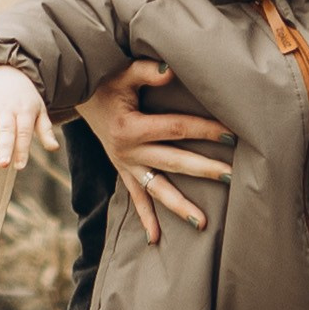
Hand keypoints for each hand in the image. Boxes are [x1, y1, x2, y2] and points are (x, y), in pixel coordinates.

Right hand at [0, 67, 58, 169]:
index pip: (24, 132)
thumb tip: (54, 148)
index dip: (22, 149)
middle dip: (4, 147)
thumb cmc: (26, 99)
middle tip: (3, 164)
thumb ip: (45, 129)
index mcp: (24, 111)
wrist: (7, 74)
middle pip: (5, 130)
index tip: (20, 166)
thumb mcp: (40, 110)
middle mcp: (6, 111)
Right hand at [78, 58, 231, 246]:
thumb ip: (146, 71)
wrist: (75, 98)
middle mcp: (128, 152)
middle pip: (174, 162)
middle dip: (205, 170)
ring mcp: (126, 165)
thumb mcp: (122, 72)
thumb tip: (171, 70)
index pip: (177, 129)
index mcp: (131, 128)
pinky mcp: (123, 171)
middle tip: (233, 177)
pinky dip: (145, 218)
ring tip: (202, 223)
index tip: (232, 134)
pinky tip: (156, 239)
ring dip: (179, 206)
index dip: (205, 130)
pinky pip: (136, 198)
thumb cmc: (104, 82)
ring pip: (157, 189)